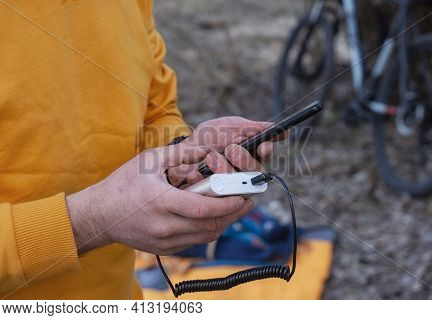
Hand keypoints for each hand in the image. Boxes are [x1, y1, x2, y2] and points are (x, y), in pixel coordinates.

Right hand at [66, 144, 252, 254]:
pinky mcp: (164, 249)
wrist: (101, 215)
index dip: (228, 204)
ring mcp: (165, 241)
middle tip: (246, 201)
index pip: (204, 209)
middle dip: (233, 214)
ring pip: (206, 236)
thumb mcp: (150, 160)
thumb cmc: (123, 185)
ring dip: (224, 223)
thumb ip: (181, 153)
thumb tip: (207, 149)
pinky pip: (195, 241)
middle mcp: (165, 226)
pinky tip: (215, 217)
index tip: (243, 195)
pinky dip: (209, 229)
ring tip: (235, 208)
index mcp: (162, 203)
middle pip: (210, 225)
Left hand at [168, 117, 286, 185]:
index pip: (266, 157)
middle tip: (231, 149)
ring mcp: (229, 188)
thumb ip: (254, 128)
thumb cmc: (212, 137)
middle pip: (255, 174)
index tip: (262, 146)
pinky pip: (211, 195)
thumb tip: (280, 130)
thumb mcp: (233, 127)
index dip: (265, 152)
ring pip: (236, 186)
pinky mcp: (212, 197)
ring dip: (223, 169)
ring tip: (210, 157)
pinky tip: (196, 172)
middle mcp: (244, 175)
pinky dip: (202, 180)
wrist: (185, 148)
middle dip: (244, 160)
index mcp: (252, 158)